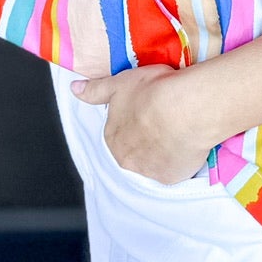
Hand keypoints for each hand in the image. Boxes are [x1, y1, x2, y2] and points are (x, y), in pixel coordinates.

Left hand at [70, 63, 216, 184]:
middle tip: (164, 121)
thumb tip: (75, 89)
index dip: (135, 120)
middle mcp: (126, 159)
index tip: (148, 110)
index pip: (119, 133)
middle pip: (134, 151)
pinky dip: (180, 159)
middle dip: (146, 139)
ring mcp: (148, 171)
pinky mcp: (171, 177)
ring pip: (154, 162)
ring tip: (178, 130)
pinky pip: (174, 170)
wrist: (186, 109)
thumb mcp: (119, 84)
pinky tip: (187, 143)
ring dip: (163, 150)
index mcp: (112, 137)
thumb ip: (95, 90)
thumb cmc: (152, 92)